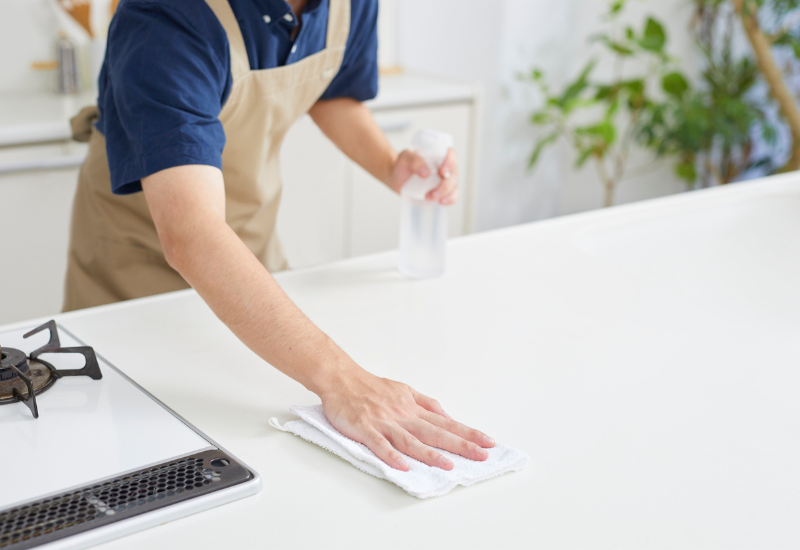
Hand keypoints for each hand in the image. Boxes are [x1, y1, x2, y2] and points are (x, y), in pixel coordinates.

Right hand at [319, 365, 494, 470]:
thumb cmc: (372, 387)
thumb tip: (448, 417)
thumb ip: (427, 404)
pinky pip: (379, 444)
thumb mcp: (405, 390)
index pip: (446, 423)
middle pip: (434, 432)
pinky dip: (391, 455)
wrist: (342, 379)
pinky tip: (402, 466)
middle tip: (481, 455)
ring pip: (410, 440)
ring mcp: (384, 422)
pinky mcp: (365, 428)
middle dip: (460, 445)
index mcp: (413, 408)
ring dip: (429, 454)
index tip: (488, 443)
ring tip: (448, 466)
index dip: (468, 433)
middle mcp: (403, 415)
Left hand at [388, 148, 459, 204]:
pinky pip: (453, 195)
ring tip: (429, 197)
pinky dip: (450, 200)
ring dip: (445, 194)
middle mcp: (445, 167)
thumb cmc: (403, 166)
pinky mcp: (444, 192)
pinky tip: (440, 202)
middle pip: (453, 174)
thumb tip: (426, 173)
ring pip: (454, 186)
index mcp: (437, 155)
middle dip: (445, 186)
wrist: (397, 179)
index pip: (451, 155)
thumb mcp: (404, 158)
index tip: (442, 172)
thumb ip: (415, 161)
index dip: (450, 162)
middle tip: (432, 193)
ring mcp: (446, 180)